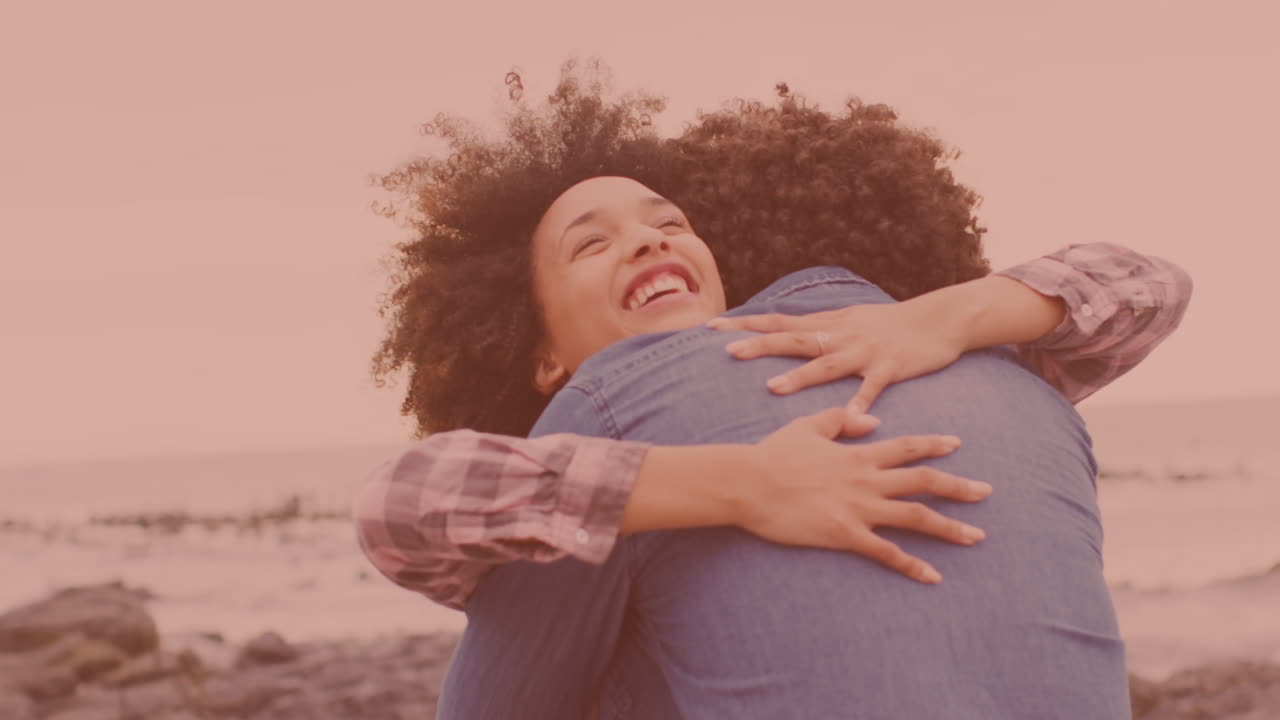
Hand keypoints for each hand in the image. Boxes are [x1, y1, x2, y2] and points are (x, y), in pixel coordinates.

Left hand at [709, 301, 966, 413]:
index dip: (747, 324)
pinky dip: (862, 400)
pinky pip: (874, 386)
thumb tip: (781, 331)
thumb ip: (817, 328)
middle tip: (729, 352)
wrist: (939, 318)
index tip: (712, 326)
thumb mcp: (849, 319)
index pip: (779, 321)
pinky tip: (852, 415)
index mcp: (828, 325)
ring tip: (774, 388)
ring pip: (827, 364)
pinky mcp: (891, 366)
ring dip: (801, 376)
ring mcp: (865, 350)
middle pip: (794, 339)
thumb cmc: (890, 323)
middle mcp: (841, 335)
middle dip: (761, 345)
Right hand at [738, 408, 989, 583]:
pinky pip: (886, 552)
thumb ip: (842, 420)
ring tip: (977, 536)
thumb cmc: (772, 454)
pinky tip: (933, 576)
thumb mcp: (807, 426)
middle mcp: (867, 480)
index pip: (906, 447)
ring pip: (915, 517)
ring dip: (949, 527)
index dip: (933, 444)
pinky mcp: (845, 534)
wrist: (748, 482)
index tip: (957, 444)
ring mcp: (859, 508)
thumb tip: (873, 420)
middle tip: (986, 492)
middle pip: (924, 481)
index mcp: (858, 454)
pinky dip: (912, 565)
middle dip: (959, 487)